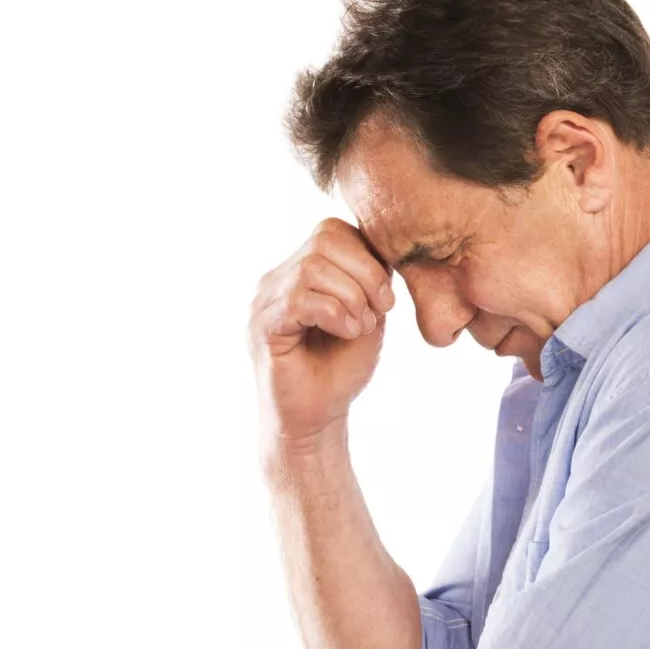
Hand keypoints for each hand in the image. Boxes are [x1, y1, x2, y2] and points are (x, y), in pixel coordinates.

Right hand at [248, 219, 397, 445]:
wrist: (318, 417)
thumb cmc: (341, 368)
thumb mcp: (368, 315)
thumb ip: (371, 281)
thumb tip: (384, 249)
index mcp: (302, 271)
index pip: (332, 231)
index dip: (368, 256)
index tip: (387, 298)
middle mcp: (278, 279)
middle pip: (324, 240)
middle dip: (366, 273)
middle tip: (379, 311)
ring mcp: (265, 300)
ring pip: (312, 267)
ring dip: (352, 298)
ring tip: (360, 327)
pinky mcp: (262, 326)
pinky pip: (299, 298)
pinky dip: (335, 313)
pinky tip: (346, 333)